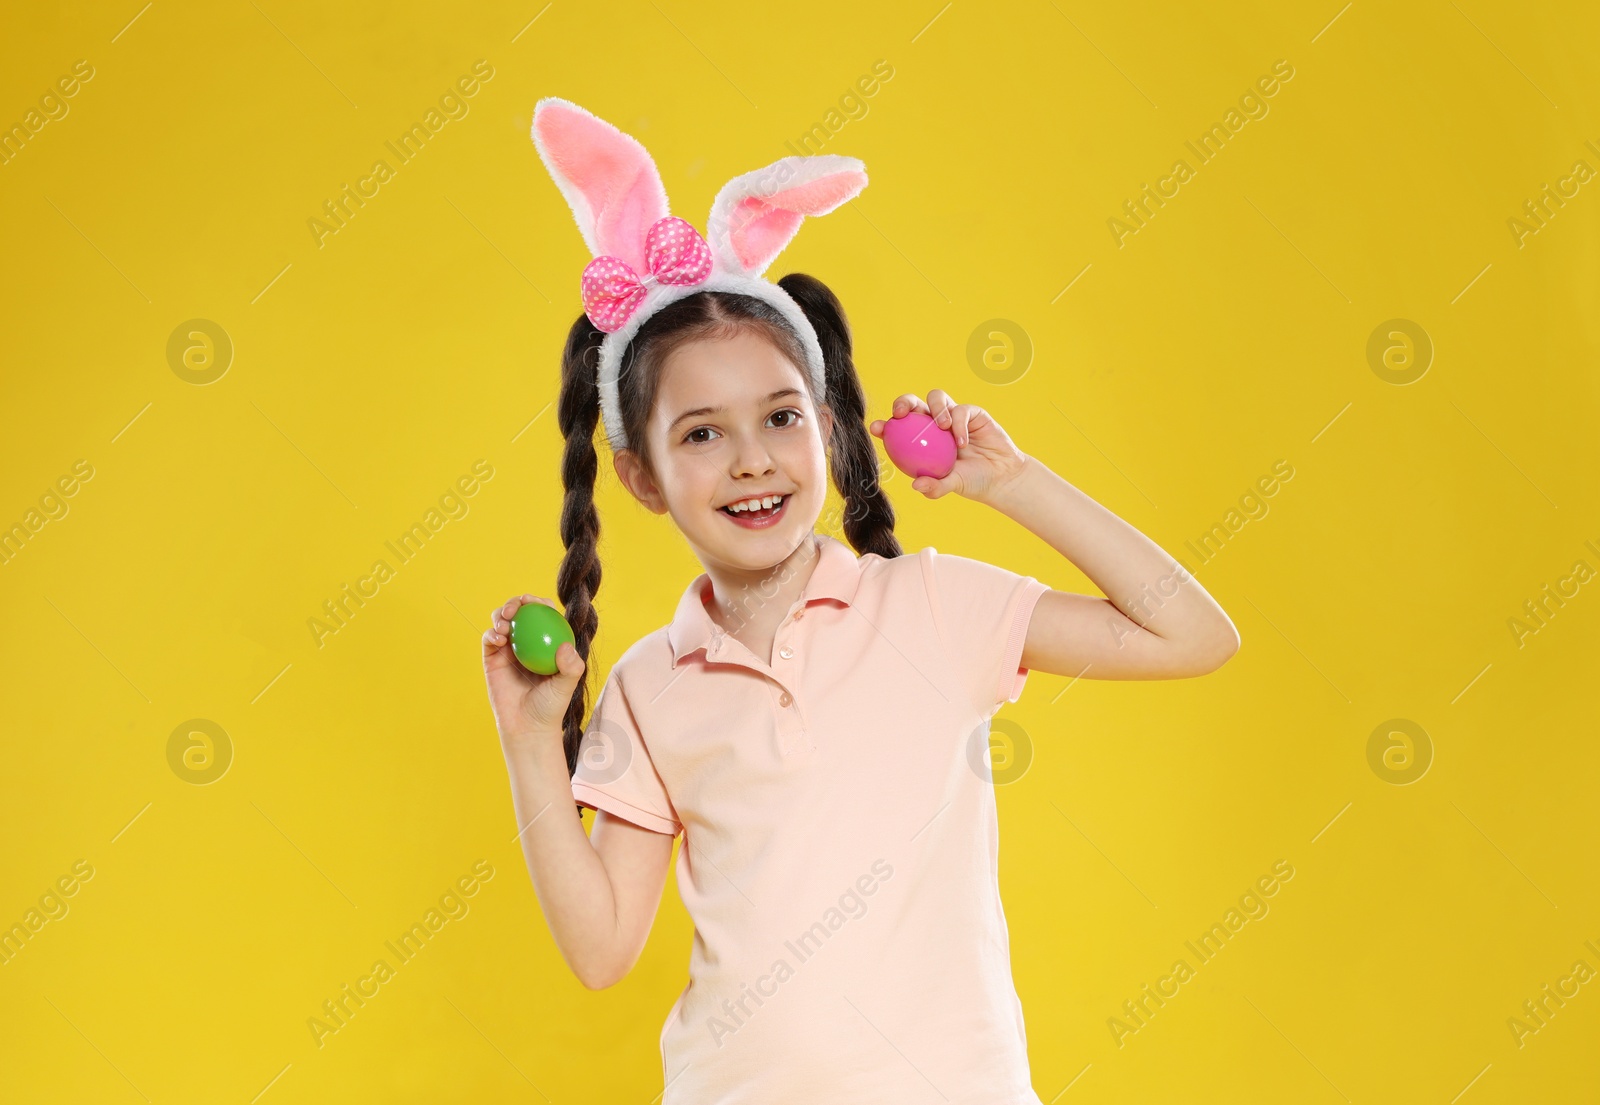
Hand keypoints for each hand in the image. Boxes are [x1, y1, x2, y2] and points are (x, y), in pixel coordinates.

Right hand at [483, 594, 584, 749]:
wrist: (527, 726)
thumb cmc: (550, 707)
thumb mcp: (566, 687)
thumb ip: (571, 667)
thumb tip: (565, 646)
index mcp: (547, 641)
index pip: (544, 614)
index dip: (539, 602)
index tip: (536, 602)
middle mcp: (528, 641)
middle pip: (520, 612)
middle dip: (516, 602)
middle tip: (515, 607)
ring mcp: (509, 648)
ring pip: (502, 620)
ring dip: (500, 614)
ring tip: (505, 625)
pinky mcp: (492, 658)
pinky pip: (489, 639)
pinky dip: (491, 633)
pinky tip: (498, 638)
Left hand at [869, 389, 1027, 502]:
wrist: (1002, 477)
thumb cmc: (973, 482)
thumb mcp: (952, 485)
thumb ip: (935, 486)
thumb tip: (916, 484)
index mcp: (921, 441)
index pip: (899, 428)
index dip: (885, 425)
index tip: (877, 429)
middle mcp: (933, 425)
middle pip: (913, 403)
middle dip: (903, 402)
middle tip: (901, 414)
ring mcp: (952, 416)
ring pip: (936, 397)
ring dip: (936, 408)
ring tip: (943, 427)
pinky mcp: (972, 413)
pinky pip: (961, 410)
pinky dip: (960, 423)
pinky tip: (963, 441)